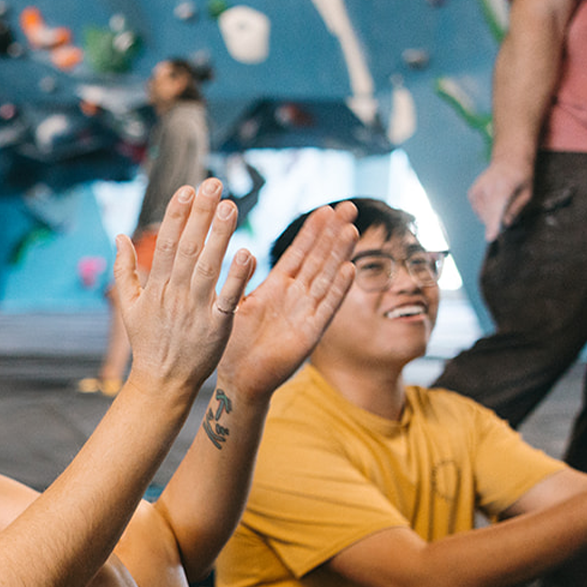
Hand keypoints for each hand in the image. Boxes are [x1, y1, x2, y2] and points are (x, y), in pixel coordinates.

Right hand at [114, 179, 253, 393]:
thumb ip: (123, 270)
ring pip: (209, 266)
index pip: (167, 243)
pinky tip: (247, 253)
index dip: (176, 215)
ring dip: (220, 235)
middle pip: (189, 247)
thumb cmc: (148, 342)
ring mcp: (196, 310)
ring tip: (231, 206)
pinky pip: (228, 298)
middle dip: (200, 214)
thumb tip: (119, 235)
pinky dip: (237, 277)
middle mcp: (175, 294)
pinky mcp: (217, 326)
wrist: (162, 382)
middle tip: (213, 183)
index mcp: (155, 287)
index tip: (186, 189)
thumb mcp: (128, 306)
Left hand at [214, 202, 358, 401]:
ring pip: (325, 278)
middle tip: (349, 207)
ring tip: (351, 230)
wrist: (239, 380)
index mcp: (277, 287)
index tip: (326, 208)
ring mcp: (305, 314)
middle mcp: (295, 297)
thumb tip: (243, 250)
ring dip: (338, 255)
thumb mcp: (235, 303)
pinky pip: (325, 308)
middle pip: (318, 259)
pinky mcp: (309, 334)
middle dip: (333, 234)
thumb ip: (240, 279)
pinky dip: (337, 290)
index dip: (313, 231)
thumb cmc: (235, 343)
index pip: (299, 253)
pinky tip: (349, 270)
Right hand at [469, 160, 532, 240]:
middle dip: (496, 223)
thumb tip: (506, 223)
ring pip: (481, 214)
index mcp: (504, 186)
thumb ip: (516, 208)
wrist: (508, 159)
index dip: (493, 225)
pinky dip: (485, 212)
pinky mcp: (472, 192)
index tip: (490, 238)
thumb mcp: (527, 192)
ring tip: (501, 203)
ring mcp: (478, 189)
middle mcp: (487, 187)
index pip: (496, 209)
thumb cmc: (521, 175)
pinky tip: (493, 203)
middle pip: (488, 215)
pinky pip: (477, 210)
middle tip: (506, 220)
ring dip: (491, 217)